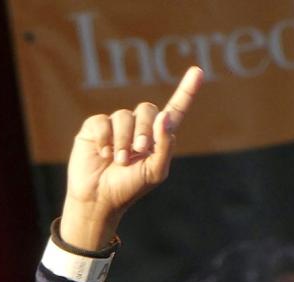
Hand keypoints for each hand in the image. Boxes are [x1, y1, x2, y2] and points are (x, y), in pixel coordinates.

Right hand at [59, 66, 203, 249]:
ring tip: (119, 160)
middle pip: (147, 110)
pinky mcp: (95, 127)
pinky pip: (103, 121)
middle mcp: (138, 127)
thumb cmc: (130, 187)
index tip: (198, 71)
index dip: (187, 91)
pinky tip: (102, 154)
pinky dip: (105, 139)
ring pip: (124, 116)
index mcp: (158, 137)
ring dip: (123, 141)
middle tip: (137, 152)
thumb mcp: (155, 171)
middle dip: (144, 131)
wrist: (100, 198)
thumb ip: (164, 146)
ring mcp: (116, 125)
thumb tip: (165, 117)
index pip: (175, 110)